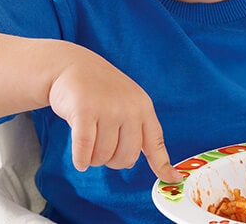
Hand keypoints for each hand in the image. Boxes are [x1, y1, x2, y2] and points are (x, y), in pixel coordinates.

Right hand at [48, 48, 182, 182]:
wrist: (72, 66)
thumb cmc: (101, 91)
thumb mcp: (127, 103)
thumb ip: (140, 131)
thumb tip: (163, 168)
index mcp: (143, 107)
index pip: (155, 142)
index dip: (163, 164)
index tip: (173, 179)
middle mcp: (129, 108)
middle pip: (126, 158)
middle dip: (111, 161)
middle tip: (102, 146)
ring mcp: (107, 109)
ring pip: (103, 156)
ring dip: (93, 158)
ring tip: (89, 142)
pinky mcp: (84, 111)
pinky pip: (85, 150)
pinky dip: (81, 160)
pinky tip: (79, 161)